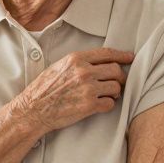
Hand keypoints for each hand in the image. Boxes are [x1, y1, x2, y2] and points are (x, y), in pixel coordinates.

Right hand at [17, 48, 134, 132]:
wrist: (33, 109)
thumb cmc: (44, 89)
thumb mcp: (59, 66)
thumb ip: (79, 62)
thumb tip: (99, 62)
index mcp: (76, 58)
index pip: (107, 53)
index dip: (122, 55)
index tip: (130, 58)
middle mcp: (84, 71)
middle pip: (116, 70)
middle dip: (120, 77)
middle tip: (117, 82)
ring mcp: (88, 89)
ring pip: (116, 87)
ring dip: (115, 92)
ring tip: (107, 95)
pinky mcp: (89, 106)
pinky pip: (110, 103)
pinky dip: (108, 105)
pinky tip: (101, 105)